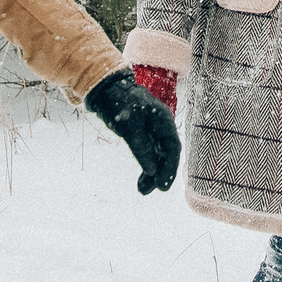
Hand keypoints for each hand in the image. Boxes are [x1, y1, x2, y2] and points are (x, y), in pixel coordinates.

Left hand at [88, 69, 182, 194]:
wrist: (107, 90)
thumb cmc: (119, 103)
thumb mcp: (128, 126)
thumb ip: (141, 147)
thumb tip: (151, 170)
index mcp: (163, 120)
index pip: (173, 147)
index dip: (170, 168)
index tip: (163, 185)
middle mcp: (161, 127)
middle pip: (168, 154)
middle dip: (162, 173)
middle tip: (155, 190)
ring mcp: (153, 131)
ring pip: (158, 157)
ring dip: (152, 174)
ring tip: (143, 190)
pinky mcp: (144, 136)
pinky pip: (149, 154)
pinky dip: (146, 167)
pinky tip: (141, 182)